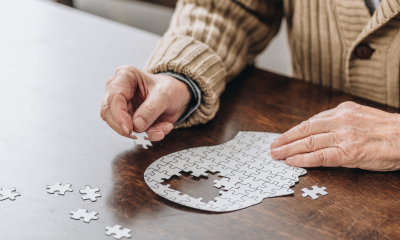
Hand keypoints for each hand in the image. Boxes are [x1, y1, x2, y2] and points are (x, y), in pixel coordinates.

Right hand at [100, 65, 191, 140]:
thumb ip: (151, 109)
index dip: (119, 115)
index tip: (130, 129)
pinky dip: (146, 135)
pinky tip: (161, 130)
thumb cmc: (170, 88)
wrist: (177, 96)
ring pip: (119, 125)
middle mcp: (119, 89)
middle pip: (109, 113)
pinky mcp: (127, 118)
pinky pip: (132, 132)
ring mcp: (121, 105)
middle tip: (141, 135)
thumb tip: (137, 124)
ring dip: (140, 133)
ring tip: (160, 131)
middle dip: (125, 128)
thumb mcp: (165, 95)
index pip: (113, 97)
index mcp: (125, 76)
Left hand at [270, 101, 399, 170]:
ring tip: (276, 154)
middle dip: (285, 139)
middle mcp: (340, 120)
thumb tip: (317, 129)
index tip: (282, 137)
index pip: (310, 121)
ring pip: (308, 142)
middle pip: (305, 130)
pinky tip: (292, 161)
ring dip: (289, 149)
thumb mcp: (360, 115)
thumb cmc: (386, 129)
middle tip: (273, 147)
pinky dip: (303, 159)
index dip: (293, 131)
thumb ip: (338, 120)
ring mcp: (344, 136)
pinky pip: (320, 156)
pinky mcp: (349, 152)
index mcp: (342, 110)